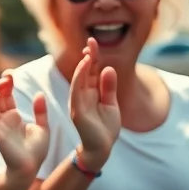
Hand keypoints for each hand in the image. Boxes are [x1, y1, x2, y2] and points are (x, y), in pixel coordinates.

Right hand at [0, 73, 48, 189]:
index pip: (6, 95)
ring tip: (4, 82)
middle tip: (9, 75)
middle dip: (0, 83)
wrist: (30, 169)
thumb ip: (40, 111)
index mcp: (13, 116)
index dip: (7, 83)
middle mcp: (3, 119)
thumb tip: (39, 94)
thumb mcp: (43, 127)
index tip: (12, 74)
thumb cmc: (36, 152)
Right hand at [69, 38, 119, 168]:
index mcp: (91, 92)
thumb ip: (109, 87)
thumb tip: (108, 67)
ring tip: (89, 51)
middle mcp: (82, 94)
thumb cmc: (105, 128)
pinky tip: (84, 66)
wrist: (101, 148)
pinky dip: (79, 77)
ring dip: (83, 65)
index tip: (94, 43)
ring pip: (79, 79)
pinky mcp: (77, 110)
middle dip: (88, 55)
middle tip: (92, 40)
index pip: (91, 71)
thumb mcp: (112, 104)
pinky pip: (77, 90)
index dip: (93, 57)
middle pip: (85, 71)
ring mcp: (78, 102)